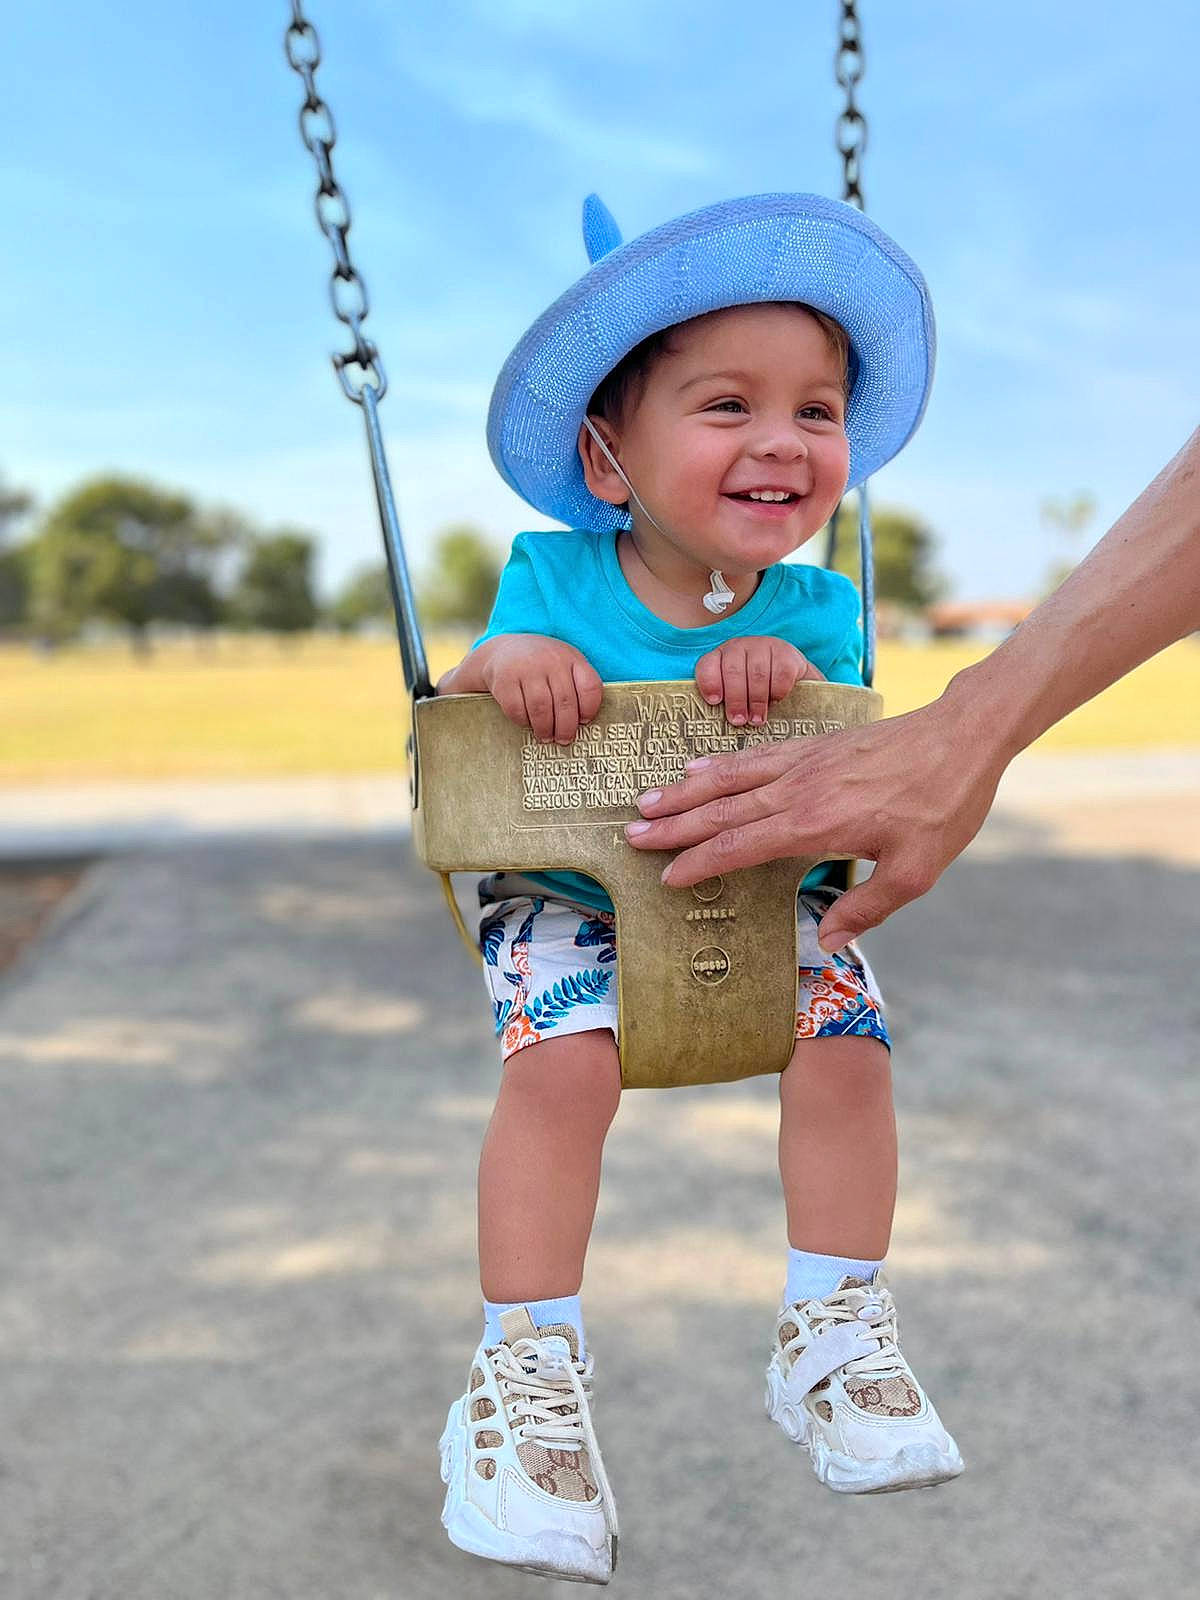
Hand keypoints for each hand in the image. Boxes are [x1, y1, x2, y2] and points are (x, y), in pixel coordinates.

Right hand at [479, 634, 602, 743]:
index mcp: (572, 658)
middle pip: (565, 702)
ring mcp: (527, 668)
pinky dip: (523, 721)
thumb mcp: (565, 665)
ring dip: (545, 728)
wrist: (505, 650)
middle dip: (566, 728)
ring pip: (541, 708)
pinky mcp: (505, 679)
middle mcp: (551, 660)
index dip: (589, 709)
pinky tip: (527, 722)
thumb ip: (577, 687)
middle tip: (564, 740)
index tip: (584, 722)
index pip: (589, 687)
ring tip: (546, 737)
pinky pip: (517, 709)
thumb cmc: (542, 665)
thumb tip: (581, 724)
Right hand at [623, 695, 1004, 950]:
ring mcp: (804, 763)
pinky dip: (720, 764)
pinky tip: (698, 769)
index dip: (700, 863)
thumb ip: (868, 909)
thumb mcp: (916, 872)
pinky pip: (755, 756)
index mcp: (816, 825)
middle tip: (632, 837)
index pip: (741, 846)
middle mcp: (799, 790)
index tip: (668, 878)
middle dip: (674, 827)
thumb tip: (829, 942)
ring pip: (730, 779)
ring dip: (686, 793)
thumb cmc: (944, 807)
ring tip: (646, 803)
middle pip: (722, 811)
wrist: (961, 737)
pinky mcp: (815, 746)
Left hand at [693, 636, 823, 725]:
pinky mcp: (786, 653)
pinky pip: (780, 673)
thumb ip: (725, 704)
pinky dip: (777, 691)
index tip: (714, 702)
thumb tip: (718, 728)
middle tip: (739, 721)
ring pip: (756, 673)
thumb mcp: (737, 696)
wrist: (793, 677)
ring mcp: (763, 646)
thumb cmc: (756, 692)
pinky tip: (776, 701)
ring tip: (757, 720)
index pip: (707, 665)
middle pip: (733, 670)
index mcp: (720, 657)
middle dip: (735, 699)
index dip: (709, 683)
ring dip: (756, 700)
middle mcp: (739, 647)